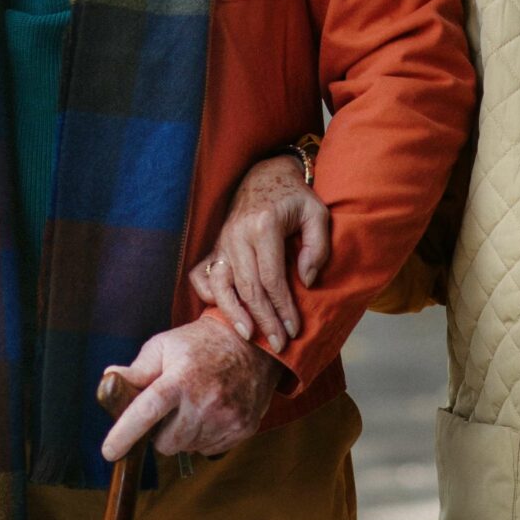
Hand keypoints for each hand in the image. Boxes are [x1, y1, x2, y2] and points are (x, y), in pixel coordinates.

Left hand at [97, 315, 282, 460]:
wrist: (252, 344)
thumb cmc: (201, 344)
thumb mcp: (165, 345)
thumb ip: (137, 369)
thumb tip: (109, 380)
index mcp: (180, 379)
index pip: (147, 411)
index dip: (125, 434)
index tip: (109, 452)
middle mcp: (205, 402)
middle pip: (165, 443)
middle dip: (159, 432)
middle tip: (169, 408)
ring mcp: (226, 418)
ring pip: (186, 447)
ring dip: (182, 434)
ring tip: (193, 404)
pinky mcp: (242, 429)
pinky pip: (208, 449)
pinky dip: (203, 436)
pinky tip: (210, 411)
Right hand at [186, 155, 328, 350]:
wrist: (266, 174)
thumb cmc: (295, 197)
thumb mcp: (316, 214)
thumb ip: (317, 246)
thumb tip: (306, 281)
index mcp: (263, 226)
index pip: (271, 278)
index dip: (282, 308)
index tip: (293, 330)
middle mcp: (237, 234)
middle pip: (248, 288)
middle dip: (264, 320)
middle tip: (278, 345)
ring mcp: (222, 240)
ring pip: (222, 285)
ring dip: (234, 314)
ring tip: (248, 336)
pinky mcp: (215, 245)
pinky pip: (203, 275)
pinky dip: (209, 295)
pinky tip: (221, 311)